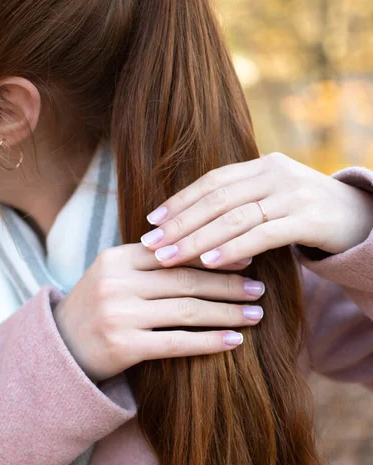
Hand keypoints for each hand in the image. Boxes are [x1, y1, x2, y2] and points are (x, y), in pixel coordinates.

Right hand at [53, 244, 264, 380]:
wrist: (61, 349)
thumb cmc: (97, 309)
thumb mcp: (115, 276)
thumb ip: (151, 264)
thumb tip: (208, 252)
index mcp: (117, 257)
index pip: (176, 251)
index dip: (215, 256)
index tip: (247, 259)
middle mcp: (116, 282)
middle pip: (186, 280)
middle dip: (229, 285)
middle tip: (259, 289)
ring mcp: (119, 314)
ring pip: (187, 310)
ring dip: (227, 312)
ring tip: (254, 315)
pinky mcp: (123, 346)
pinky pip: (177, 342)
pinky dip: (209, 341)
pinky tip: (233, 341)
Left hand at [140, 152, 372, 267]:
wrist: (362, 218)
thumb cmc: (308, 214)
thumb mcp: (274, 200)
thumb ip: (240, 205)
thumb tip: (193, 227)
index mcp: (262, 166)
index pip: (212, 181)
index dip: (179, 200)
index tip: (151, 220)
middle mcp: (274, 174)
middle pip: (216, 199)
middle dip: (179, 223)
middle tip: (149, 244)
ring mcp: (292, 194)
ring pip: (234, 217)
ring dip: (196, 239)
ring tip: (168, 257)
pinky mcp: (306, 219)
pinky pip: (261, 235)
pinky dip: (232, 249)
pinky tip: (208, 262)